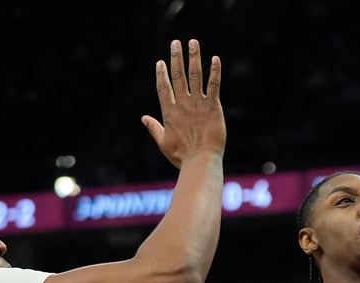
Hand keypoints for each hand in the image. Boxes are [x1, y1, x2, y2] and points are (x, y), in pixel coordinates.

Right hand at [141, 39, 225, 168]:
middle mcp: (182, 104)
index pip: (163, 88)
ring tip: (193, 42)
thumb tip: (143, 118)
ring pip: (195, 75)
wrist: (201, 161)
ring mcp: (198, 104)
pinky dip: (215, 72)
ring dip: (193, 57)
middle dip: (176, 58)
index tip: (161, 62)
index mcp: (169, 112)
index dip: (161, 74)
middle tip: (175, 42)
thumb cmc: (182, 156)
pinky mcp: (213, 107)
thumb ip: (154, 128)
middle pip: (177, 76)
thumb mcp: (163, 143)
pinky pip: (214, 85)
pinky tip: (215, 59)